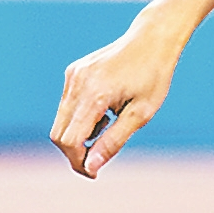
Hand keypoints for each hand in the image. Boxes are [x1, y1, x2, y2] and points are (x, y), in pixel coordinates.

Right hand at [50, 21, 183, 178]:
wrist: (153, 39)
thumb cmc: (154, 77)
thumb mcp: (141, 114)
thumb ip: (114, 141)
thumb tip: (90, 168)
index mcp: (94, 95)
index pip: (70, 141)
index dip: (78, 161)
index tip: (94, 173)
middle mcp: (77, 83)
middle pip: (59, 134)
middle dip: (75, 151)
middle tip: (100, 156)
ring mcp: (72, 76)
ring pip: (60, 120)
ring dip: (79, 133)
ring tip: (110, 124)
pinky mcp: (73, 72)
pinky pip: (66, 105)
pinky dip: (79, 117)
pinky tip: (105, 110)